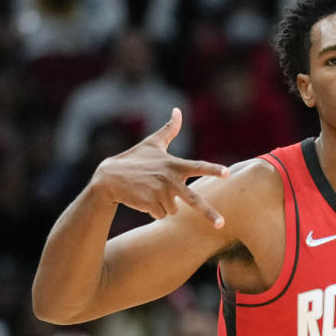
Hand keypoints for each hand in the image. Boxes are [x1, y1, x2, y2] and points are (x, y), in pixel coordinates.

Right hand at [91, 108, 229, 223]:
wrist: (109, 179)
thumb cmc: (133, 160)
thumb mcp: (152, 143)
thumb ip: (169, 129)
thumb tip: (177, 110)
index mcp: (174, 165)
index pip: (198, 167)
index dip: (213, 170)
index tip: (227, 173)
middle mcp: (169, 180)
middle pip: (194, 200)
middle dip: (209, 213)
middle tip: (221, 224)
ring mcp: (160, 193)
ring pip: (173, 209)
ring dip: (163, 205)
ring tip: (149, 192)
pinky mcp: (150, 204)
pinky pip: (161, 215)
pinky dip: (154, 211)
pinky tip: (143, 199)